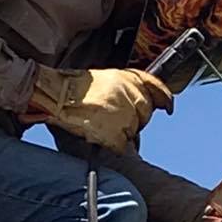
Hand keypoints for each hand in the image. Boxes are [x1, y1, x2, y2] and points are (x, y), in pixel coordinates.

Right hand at [23, 66, 173, 152]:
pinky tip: (100, 136)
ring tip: (100, 125)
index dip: (164, 97)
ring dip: (122, 132)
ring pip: (134, 130)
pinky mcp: (115, 131)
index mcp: (125, 77)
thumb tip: (136, 103)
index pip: (155, 86)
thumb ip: (123, 88)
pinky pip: (122, 144)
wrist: (53, 94)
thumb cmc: (71, 89)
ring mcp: (123, 113)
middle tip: (114, 120)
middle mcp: (128, 93)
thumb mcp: (103, 79)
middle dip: (135, 119)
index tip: (168, 106)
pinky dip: (113, 145)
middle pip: (146, 113)